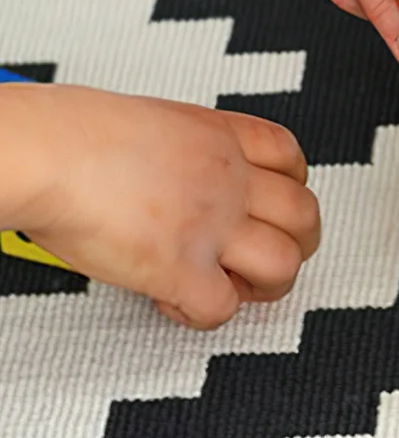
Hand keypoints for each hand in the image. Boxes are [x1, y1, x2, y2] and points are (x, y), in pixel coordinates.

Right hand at [0, 83, 319, 329]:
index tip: (272, 207)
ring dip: (266, 285)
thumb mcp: (159, 123)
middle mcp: (230, 178)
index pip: (292, 159)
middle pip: (305, 214)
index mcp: (223, 137)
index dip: (292, 188)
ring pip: (284, 263)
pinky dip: (203, 314)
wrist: (54, 152)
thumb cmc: (80, 136)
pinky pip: (221, 307)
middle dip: (297, 243)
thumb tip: (177, 180)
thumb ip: (185, 152)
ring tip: (235, 288)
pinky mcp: (181, 268)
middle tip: (267, 259)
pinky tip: (175, 300)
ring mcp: (212, 223)